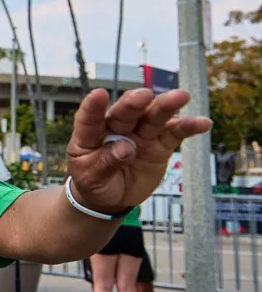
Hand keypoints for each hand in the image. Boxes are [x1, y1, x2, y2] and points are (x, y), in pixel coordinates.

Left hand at [66, 88, 212, 213]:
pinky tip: (202, 123)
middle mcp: (116, 128)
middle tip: (145, 95)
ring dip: (166, 106)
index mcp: (90, 133)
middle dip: (135, 103)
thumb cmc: (94, 181)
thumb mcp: (91, 177)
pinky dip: (188, 127)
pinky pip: (174, 134)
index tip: (99, 94)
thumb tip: (125, 148)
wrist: (110, 197)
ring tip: (181, 97)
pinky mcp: (159, 145)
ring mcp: (139, 134)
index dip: (93, 106)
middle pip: (126, 113)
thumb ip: (106, 162)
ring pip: (152, 117)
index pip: (89, 118)